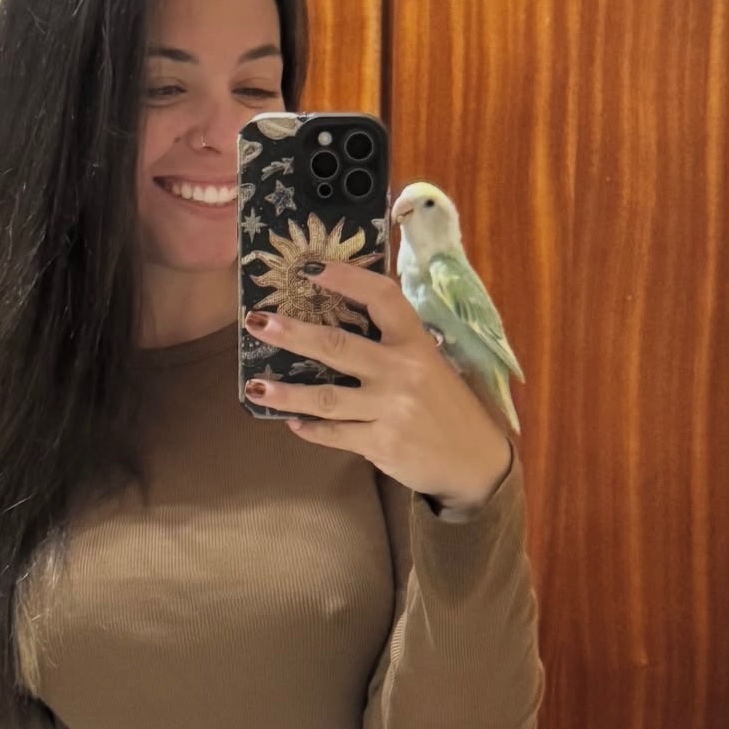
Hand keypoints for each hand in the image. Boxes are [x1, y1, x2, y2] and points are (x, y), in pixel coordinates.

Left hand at [244, 261, 513, 512]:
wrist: (474, 461)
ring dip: (286, 393)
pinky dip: (311, 429)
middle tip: (258, 322)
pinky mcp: (382, 443)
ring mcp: (391, 409)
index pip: (381, 297)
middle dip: (294, 334)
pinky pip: (335, 434)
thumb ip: (394, 342)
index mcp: (417, 342)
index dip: (345, 279)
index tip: (310, 268)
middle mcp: (403, 372)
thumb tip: (343, 315)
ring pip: (327, 398)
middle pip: (338, 346)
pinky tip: (291, 422)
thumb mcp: (433, 363)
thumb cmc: (448, 405)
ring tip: (255, 387)